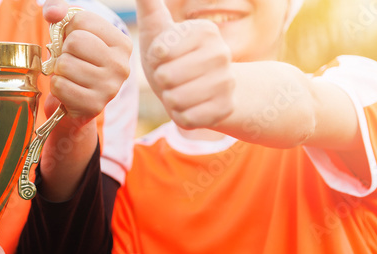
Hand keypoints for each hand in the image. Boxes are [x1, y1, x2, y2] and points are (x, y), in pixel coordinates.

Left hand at [43, 0, 131, 124]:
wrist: (75, 105)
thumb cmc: (75, 63)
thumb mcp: (70, 33)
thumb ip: (60, 12)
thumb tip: (53, 12)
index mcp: (121, 43)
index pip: (82, 20)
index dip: (68, 30)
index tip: (75, 43)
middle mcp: (121, 65)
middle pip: (75, 41)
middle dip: (64, 51)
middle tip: (71, 61)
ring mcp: (110, 88)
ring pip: (65, 64)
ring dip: (59, 71)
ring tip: (70, 76)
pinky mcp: (94, 105)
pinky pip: (60, 86)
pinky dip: (57, 86)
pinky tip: (68, 90)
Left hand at [136, 0, 234, 128]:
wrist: (204, 88)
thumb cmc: (172, 57)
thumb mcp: (158, 29)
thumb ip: (150, 5)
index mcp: (205, 30)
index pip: (159, 52)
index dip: (154, 59)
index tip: (165, 56)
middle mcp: (222, 54)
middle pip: (166, 77)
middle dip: (161, 80)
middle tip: (173, 76)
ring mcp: (227, 82)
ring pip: (175, 99)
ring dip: (170, 99)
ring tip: (181, 90)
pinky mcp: (225, 109)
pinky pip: (186, 118)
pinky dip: (181, 115)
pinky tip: (191, 105)